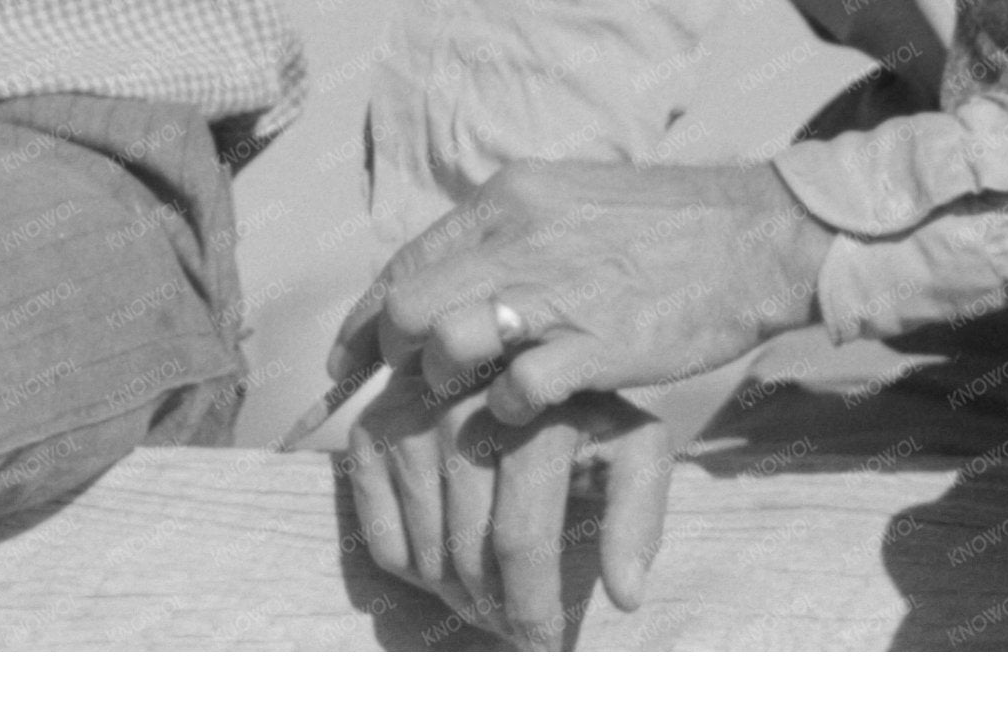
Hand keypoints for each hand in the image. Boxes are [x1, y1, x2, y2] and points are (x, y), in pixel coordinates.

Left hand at [329, 158, 834, 429]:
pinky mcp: (600, 343)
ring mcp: (559, 290)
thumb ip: (508, 236)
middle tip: (406, 394)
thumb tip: (448, 281)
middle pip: (409, 305)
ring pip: (447, 343)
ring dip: (446, 385)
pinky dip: (505, 413)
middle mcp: (521, 234)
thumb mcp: (570, 204)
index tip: (342, 366)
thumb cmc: (665, 227)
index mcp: (510, 196)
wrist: (758, 234)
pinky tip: (524, 414)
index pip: (405, 262)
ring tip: (468, 402)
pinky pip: (516, 391)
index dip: (364, 322)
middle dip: (394, 360)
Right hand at [342, 369, 669, 648]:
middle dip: (498, 609)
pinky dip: (417, 572)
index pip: (521, 538)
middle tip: (516, 622)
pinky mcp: (370, 431)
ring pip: (427, 557)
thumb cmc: (580, 416)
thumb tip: (626, 595)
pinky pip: (385, 544)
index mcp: (532, 411)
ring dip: (461, 596)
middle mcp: (462, 404)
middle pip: (470, 555)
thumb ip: (637, 517)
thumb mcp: (631, 449)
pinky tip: (452, 555)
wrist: (513, 361)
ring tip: (491, 590)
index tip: (543, 645)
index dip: (532, 607)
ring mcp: (408, 415)